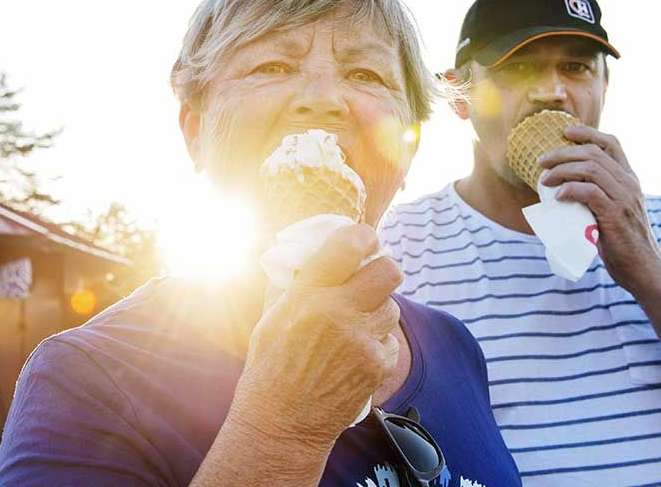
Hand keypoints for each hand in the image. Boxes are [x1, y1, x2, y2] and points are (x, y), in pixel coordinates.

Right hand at [230, 224, 401, 450]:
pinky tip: (355, 354)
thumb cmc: (269, 369)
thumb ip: (292, 284)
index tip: (365, 239)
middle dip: (384, 268)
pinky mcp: (378, 365)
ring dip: (378, 310)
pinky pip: (391, 340)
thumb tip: (308, 252)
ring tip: (354, 325)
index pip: (349, 244)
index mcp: (307, 295)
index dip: (363, 236)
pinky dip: (378, 343)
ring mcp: (362, 340)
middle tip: (373, 275)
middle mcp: (338, 313)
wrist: (281, 425)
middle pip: (388, 271)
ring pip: (391, 307)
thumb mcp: (269, 319)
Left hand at [538, 125, 660, 293]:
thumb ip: (597, 197)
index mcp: (629, 179)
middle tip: (542, 161)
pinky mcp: (615, 216)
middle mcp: (629, 184)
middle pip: (594, 153)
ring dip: (562, 170)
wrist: (643, 269)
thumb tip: (565, 190)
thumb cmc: (622, 243)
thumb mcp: (613, 212)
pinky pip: (590, 193)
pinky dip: (570, 190)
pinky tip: (558, 197)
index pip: (612, 143)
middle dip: (564, 152)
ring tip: (544, 179)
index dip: (587, 133)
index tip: (565, 131)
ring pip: (590, 169)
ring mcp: (624, 198)